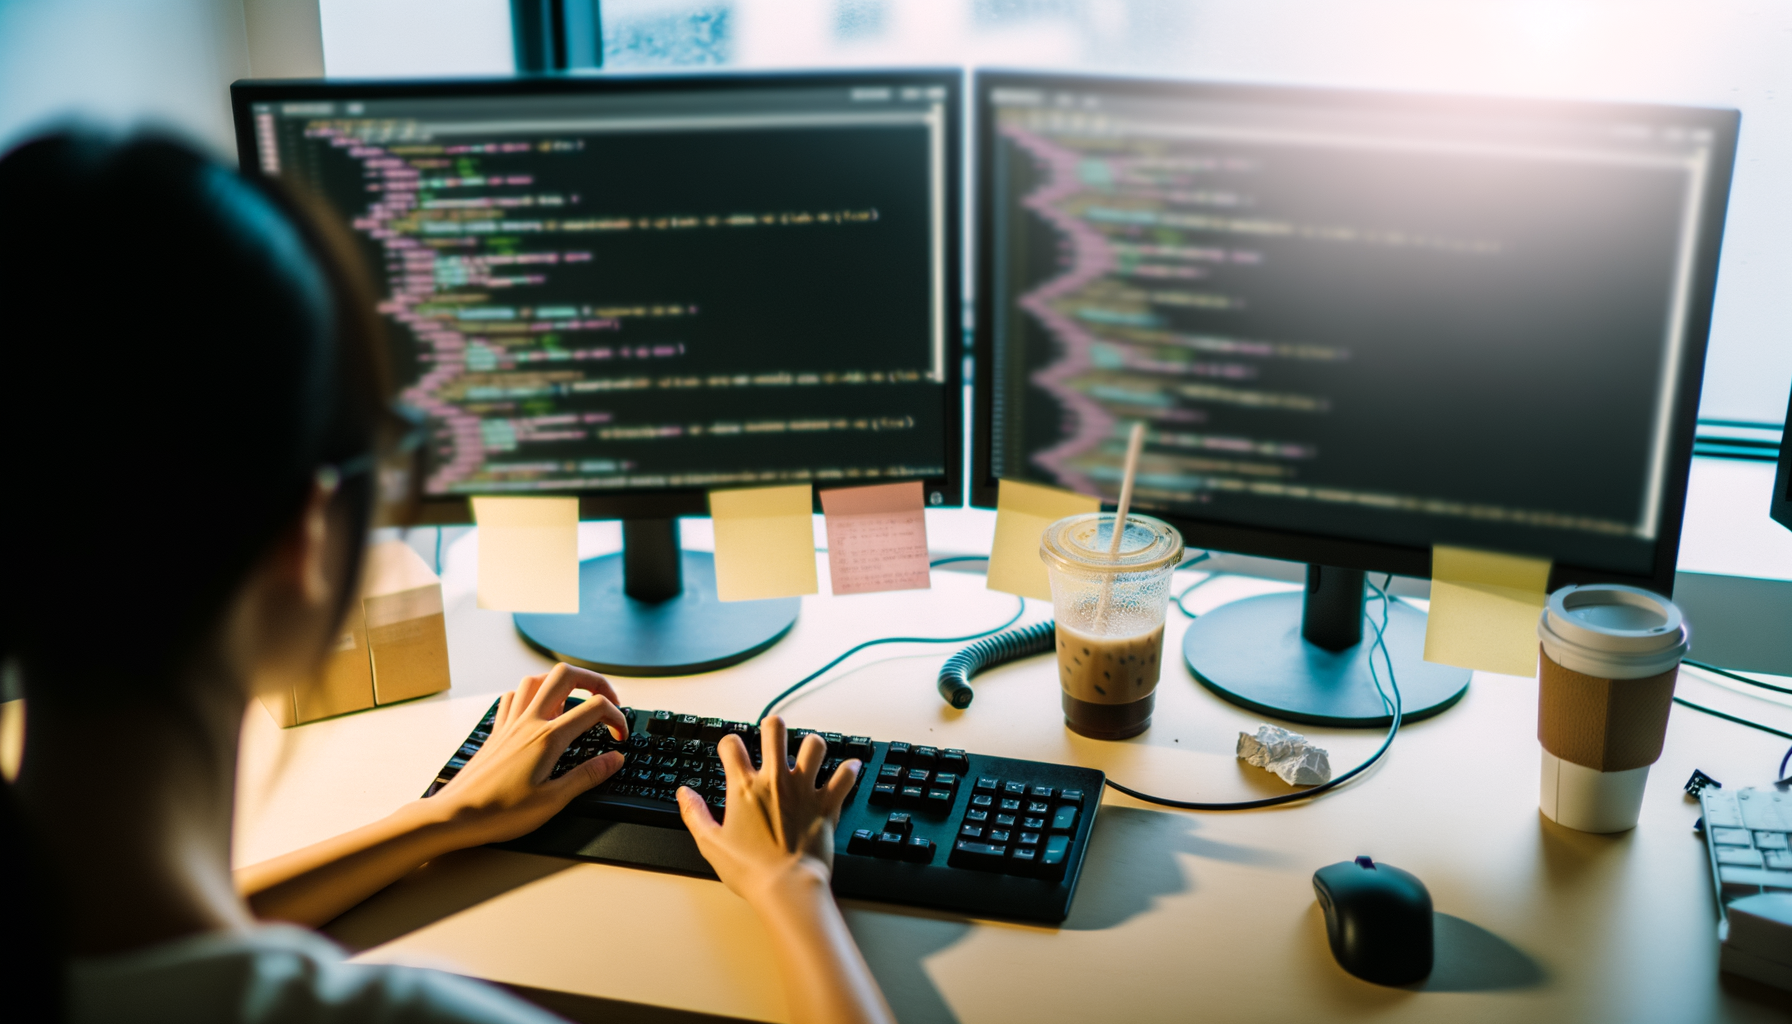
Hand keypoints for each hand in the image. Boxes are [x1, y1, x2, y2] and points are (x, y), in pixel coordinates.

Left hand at [429, 663, 627, 846]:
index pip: (594, 709)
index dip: (617, 718)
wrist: (456, 815)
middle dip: (594, 681)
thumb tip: (614, 759)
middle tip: (607, 702)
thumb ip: (587, 776)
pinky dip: (531, 695)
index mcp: (548, 738)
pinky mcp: (497, 731)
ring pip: (537, 679)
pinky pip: (514, 697)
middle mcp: (529, 722)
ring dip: (561, 683)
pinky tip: (538, 711)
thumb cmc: (500, 812)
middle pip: (566, 675)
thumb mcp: (553, 801)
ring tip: (575, 702)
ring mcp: (510, 723)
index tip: (620, 738)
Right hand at [677, 716, 860, 906]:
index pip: (732, 745)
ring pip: (814, 745)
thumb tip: (685, 794)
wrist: (787, 887)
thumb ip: (694, 814)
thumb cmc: (750, 870)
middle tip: (773, 733)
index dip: (729, 744)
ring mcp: (804, 789)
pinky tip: (848, 768)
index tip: (731, 751)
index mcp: (744, 788)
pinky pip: (844, 777)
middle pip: (775, 730)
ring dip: (812, 746)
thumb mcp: (711, 843)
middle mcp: (775, 780)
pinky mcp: (827, 803)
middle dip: (773, 726)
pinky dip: (848, 770)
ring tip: (809, 753)